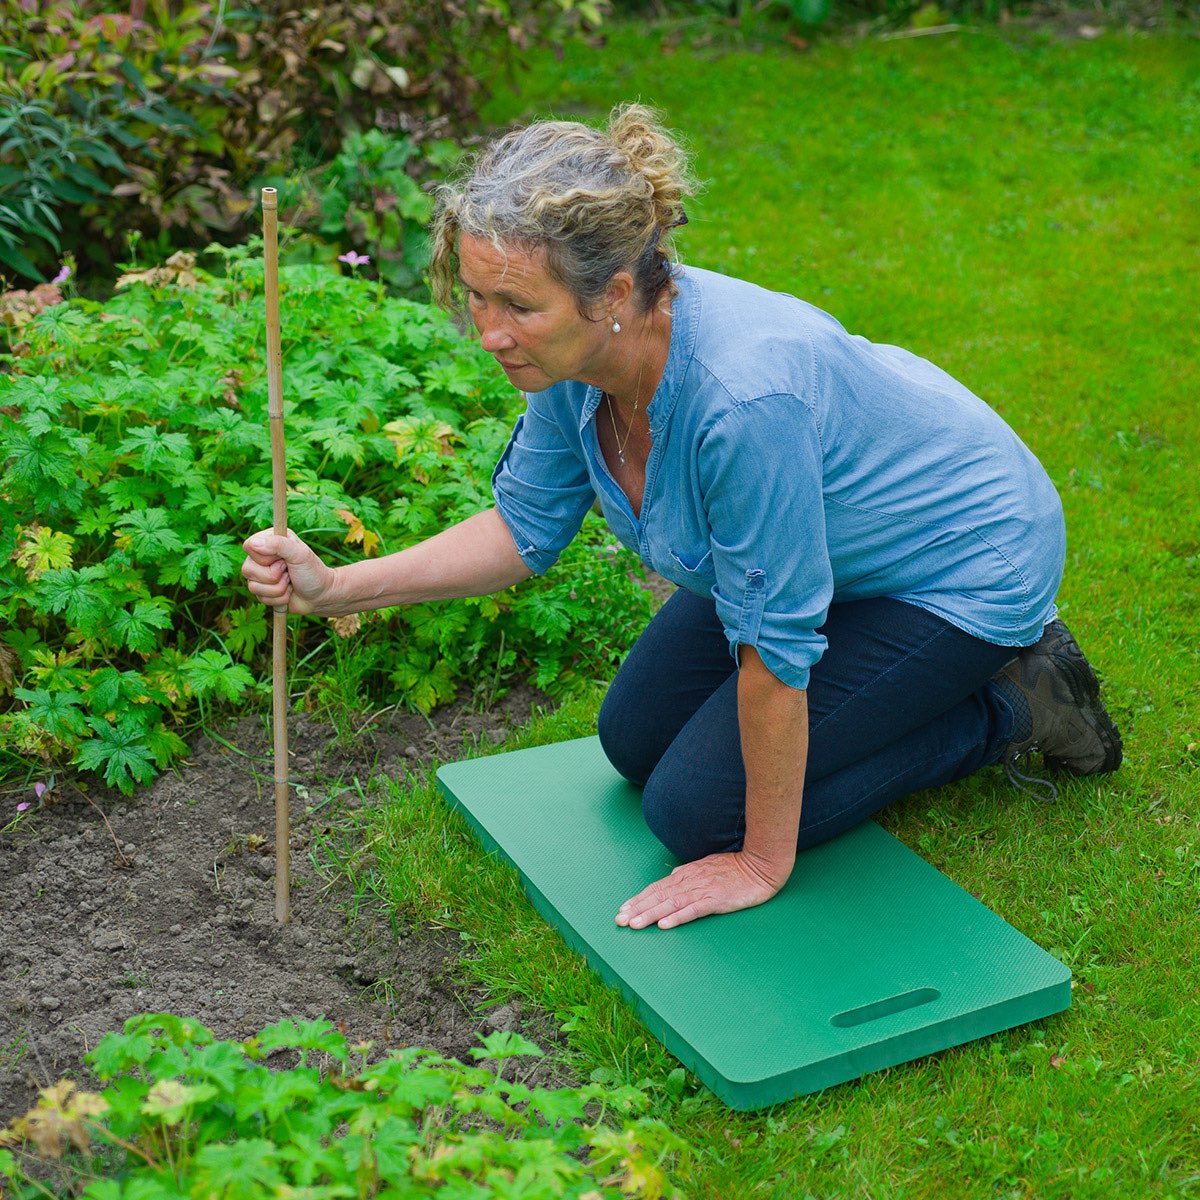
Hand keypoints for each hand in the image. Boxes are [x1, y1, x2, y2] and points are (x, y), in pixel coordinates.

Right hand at [241, 529, 336, 615]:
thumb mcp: (300, 554)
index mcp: (270, 540)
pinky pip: (260, 598)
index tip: (283, 559)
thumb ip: (279, 544)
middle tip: (289, 571)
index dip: (264, 557)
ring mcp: (260, 574)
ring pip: (253, 587)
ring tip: (290, 582)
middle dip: (274, 576)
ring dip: (278, 589)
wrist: (321, 595)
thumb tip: (253, 544)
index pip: (249, 546)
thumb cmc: (313, 571)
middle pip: (247, 569)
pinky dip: (279, 599)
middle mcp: (262, 556)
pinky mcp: (262, 591)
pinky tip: (288, 593)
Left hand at [615, 850, 788, 930]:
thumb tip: (671, 877)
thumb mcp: (706, 867)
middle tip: (620, 921)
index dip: (638, 899)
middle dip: (637, 908)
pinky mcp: (716, 900)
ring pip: (670, 903)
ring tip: (635, 925)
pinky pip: (693, 910)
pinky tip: (664, 925)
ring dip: (651, 914)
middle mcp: (690, 881)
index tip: (623, 910)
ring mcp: (702, 890)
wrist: (759, 866)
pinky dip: (677, 917)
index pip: (657, 888)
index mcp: (686, 875)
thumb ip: (688, 873)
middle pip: (658, 896)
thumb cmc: (734, 867)